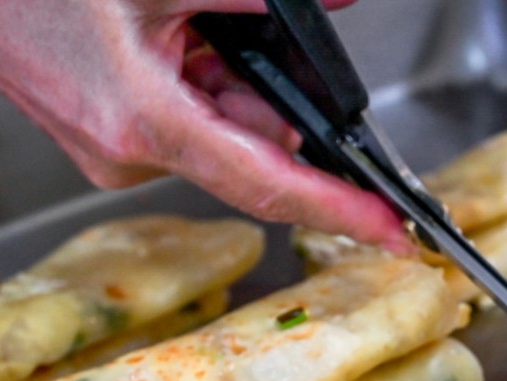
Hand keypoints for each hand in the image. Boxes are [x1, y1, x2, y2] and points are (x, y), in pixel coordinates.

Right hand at [0, 0, 413, 251]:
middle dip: (271, 103)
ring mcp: (118, 159)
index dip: (343, 212)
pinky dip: (201, 92)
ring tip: (183, 28)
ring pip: (221, 136)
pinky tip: (171, 42)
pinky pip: (188, 128)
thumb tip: (316, 11)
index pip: (272, 184)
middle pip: (250, 151)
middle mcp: (133, 158)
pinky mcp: (110, 147)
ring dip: (230, 88)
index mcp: (147, 124)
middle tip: (240, 42)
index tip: (396, 233)